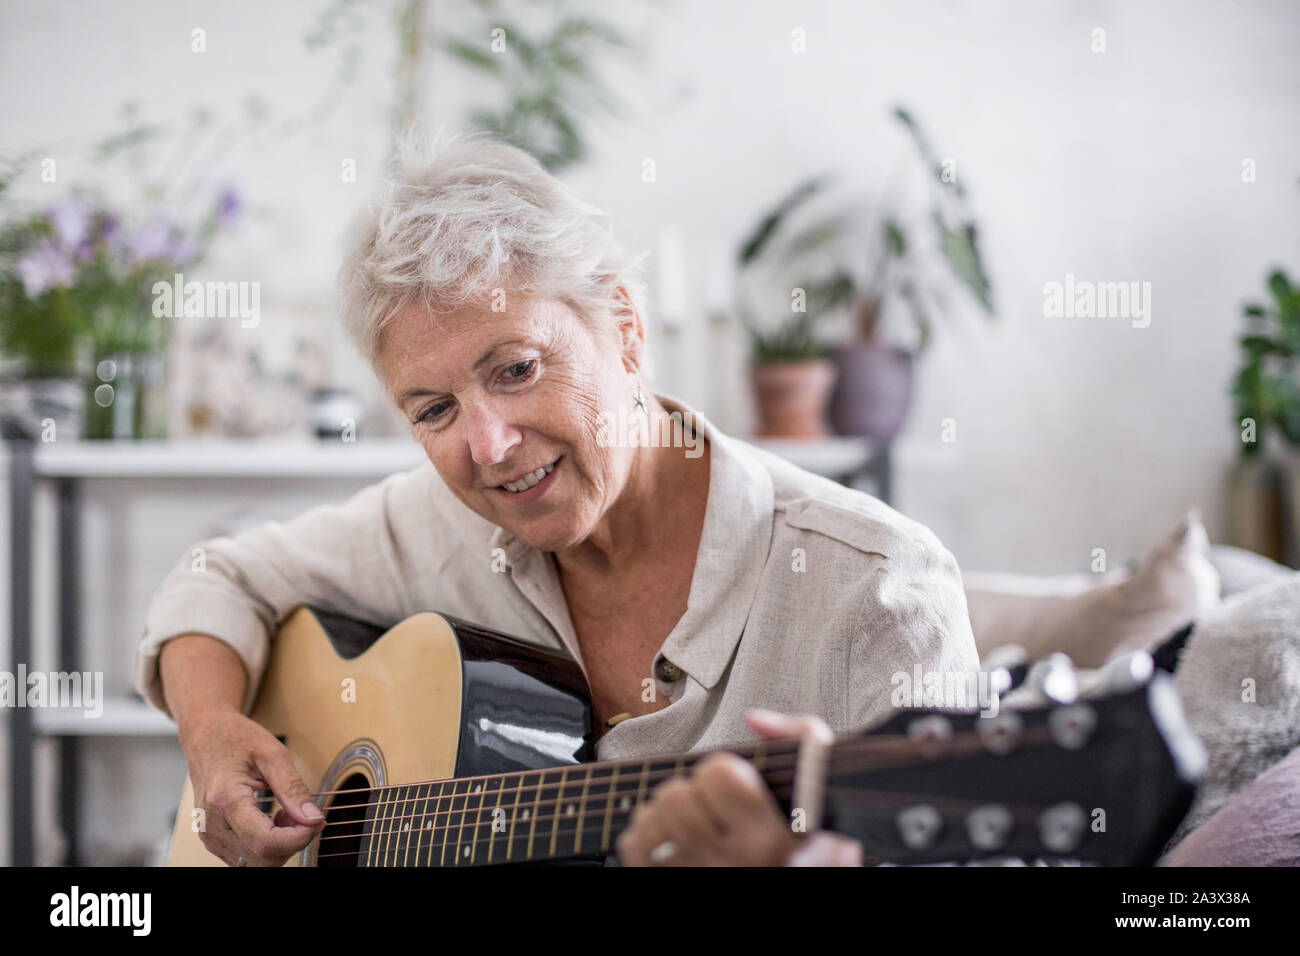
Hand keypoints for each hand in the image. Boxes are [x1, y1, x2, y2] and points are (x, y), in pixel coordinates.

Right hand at [181, 707, 324, 865]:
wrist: (205, 736)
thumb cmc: (235, 738)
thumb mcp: (273, 754)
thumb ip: (293, 788)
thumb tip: (312, 817)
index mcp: (225, 799)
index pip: (266, 842)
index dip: (298, 838)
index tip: (316, 821)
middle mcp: (212, 823)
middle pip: (262, 858)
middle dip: (292, 842)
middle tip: (306, 815)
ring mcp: (209, 834)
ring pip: (255, 862)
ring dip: (280, 844)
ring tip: (288, 813)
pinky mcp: (212, 839)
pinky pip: (246, 855)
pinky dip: (268, 844)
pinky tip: (274, 820)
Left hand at [615, 709, 863, 865]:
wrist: (802, 873)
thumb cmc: (810, 836)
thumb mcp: (822, 786)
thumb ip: (799, 737)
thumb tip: (754, 720)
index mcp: (774, 838)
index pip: (718, 775)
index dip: (723, 770)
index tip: (736, 782)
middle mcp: (735, 864)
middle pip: (675, 798)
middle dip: (690, 790)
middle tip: (709, 802)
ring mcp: (702, 877)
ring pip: (649, 822)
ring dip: (664, 812)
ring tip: (690, 818)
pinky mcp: (674, 885)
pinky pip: (633, 846)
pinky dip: (645, 835)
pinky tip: (672, 839)